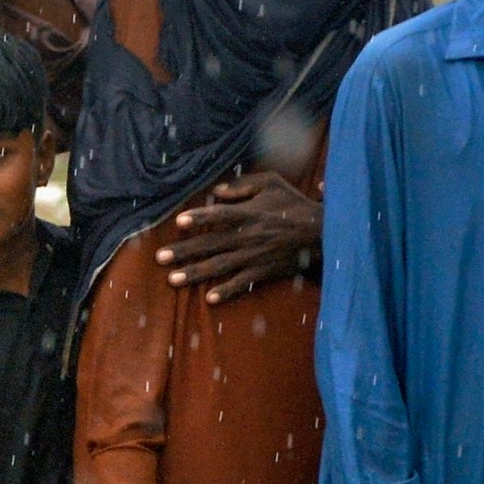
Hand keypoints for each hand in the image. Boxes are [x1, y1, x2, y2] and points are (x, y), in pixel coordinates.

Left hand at [156, 173, 323, 304]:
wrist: (324, 233)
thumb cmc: (294, 205)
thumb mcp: (272, 184)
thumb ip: (243, 184)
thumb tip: (216, 190)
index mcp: (249, 213)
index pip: (220, 215)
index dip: (200, 217)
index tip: (179, 222)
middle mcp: (248, 236)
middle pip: (211, 244)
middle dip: (184, 251)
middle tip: (159, 258)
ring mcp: (255, 256)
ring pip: (220, 266)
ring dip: (195, 273)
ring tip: (172, 279)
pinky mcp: (263, 271)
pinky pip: (242, 284)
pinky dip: (227, 292)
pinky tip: (209, 300)